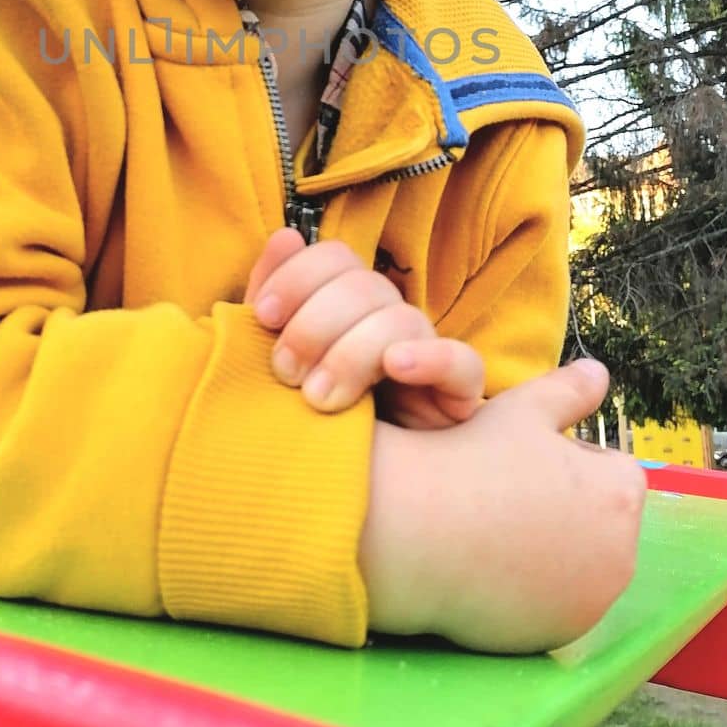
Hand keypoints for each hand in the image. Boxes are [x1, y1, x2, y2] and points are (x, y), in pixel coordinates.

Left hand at [246, 227, 483, 427]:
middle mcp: (389, 317)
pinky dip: (430, 357)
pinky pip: (463, 362)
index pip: (335, 258)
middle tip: (285, 373)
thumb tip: (285, 237)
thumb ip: (272, 300)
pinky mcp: (458, 392)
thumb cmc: (308, 418)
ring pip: (402, 319)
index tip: (264, 317)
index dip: (298, 277)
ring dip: (354, 353)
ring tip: (321, 399)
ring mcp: (426, 351)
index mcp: (346, 302)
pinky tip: (396, 368)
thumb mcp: (280, 358)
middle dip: (315, 325)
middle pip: (363, 286)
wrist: (354, 489)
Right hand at [359, 359, 646, 652]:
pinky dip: (535, 590)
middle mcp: (622, 555)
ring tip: (497, 529)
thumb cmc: (472, 459)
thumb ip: (569, 390)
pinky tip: (492, 567)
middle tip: (506, 495)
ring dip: (555, 551)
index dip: (566, 460)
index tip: (522, 461)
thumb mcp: (524, 409)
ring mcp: (591, 603)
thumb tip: (600, 372)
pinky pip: (555, 605)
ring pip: (580, 565)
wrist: (415, 531)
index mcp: (621, 495)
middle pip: (600, 521)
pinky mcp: (558, 636)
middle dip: (568, 509)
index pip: (611, 470)